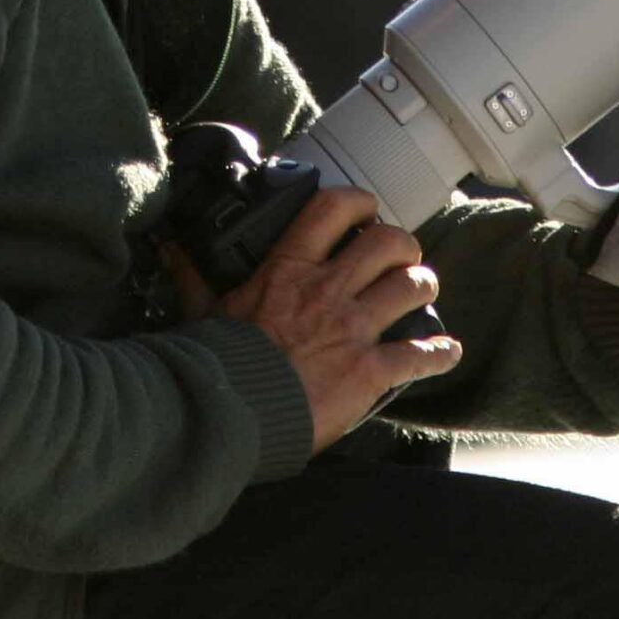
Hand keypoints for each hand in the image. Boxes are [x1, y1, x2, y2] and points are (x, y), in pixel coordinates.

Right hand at [215, 186, 462, 451]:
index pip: (334, 209)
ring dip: (423, 285)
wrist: (229, 415)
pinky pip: (420, 354)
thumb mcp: (202, 309)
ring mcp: (353, 329)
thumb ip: (195, 275)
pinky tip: (446, 352)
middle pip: (389, 243)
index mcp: (289, 269)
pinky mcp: (369, 371)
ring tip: (420, 290)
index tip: (367, 211)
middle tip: (401, 257)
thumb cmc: (214, 364)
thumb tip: (172, 247)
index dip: (360, 203)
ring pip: (412, 287)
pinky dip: (439, 353)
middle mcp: (328, 290)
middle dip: (404, 246)